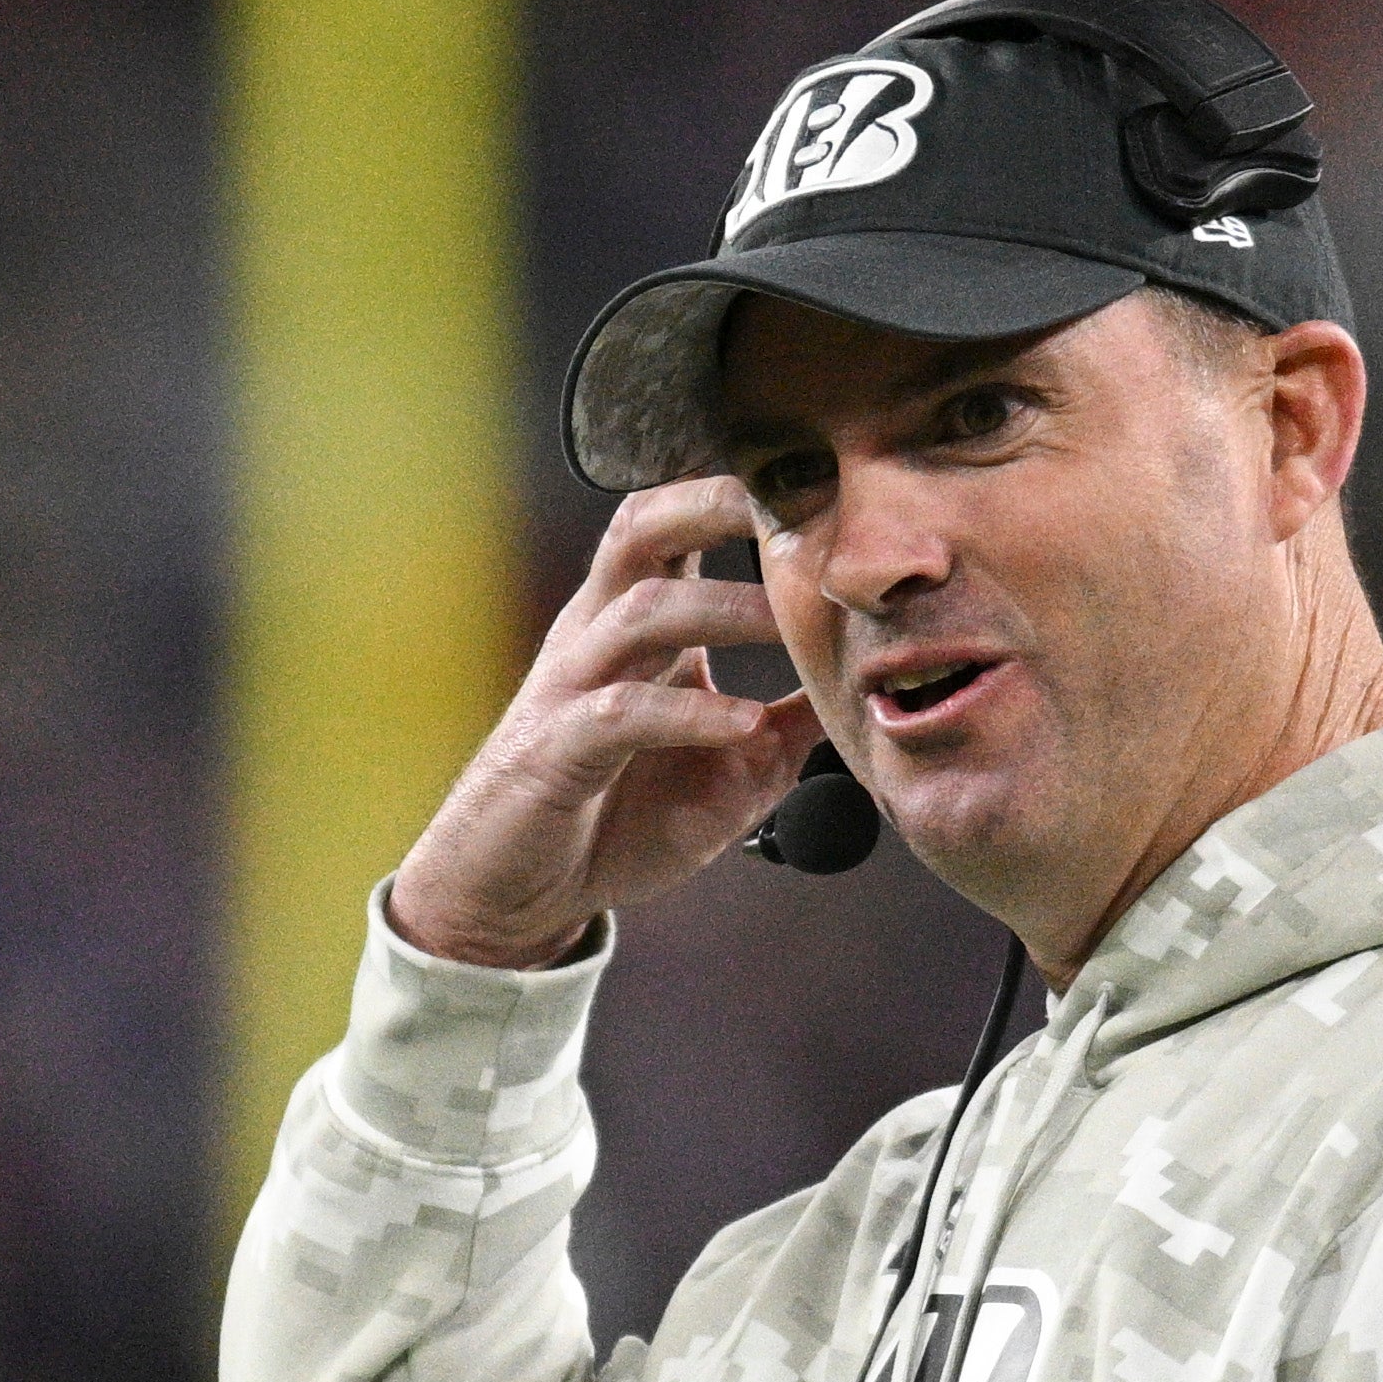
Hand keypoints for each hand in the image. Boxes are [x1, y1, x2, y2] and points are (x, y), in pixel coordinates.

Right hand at [390, 477, 823, 968]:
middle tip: (799, 506)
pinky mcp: (556, 750)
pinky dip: (689, 713)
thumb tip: (865, 695)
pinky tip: (743, 721)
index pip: (684, 527)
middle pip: (645, 527)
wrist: (517, 891)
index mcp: (639, 626)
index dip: (747, 498)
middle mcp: (600, 636)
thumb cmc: (614, 820)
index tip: (829, 491)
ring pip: (641, 609)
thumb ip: (789, 729)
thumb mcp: (727, 773)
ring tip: (791, 618)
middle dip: (719, 504)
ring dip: (724, 607)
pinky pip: (623, 712)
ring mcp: (573, 687)